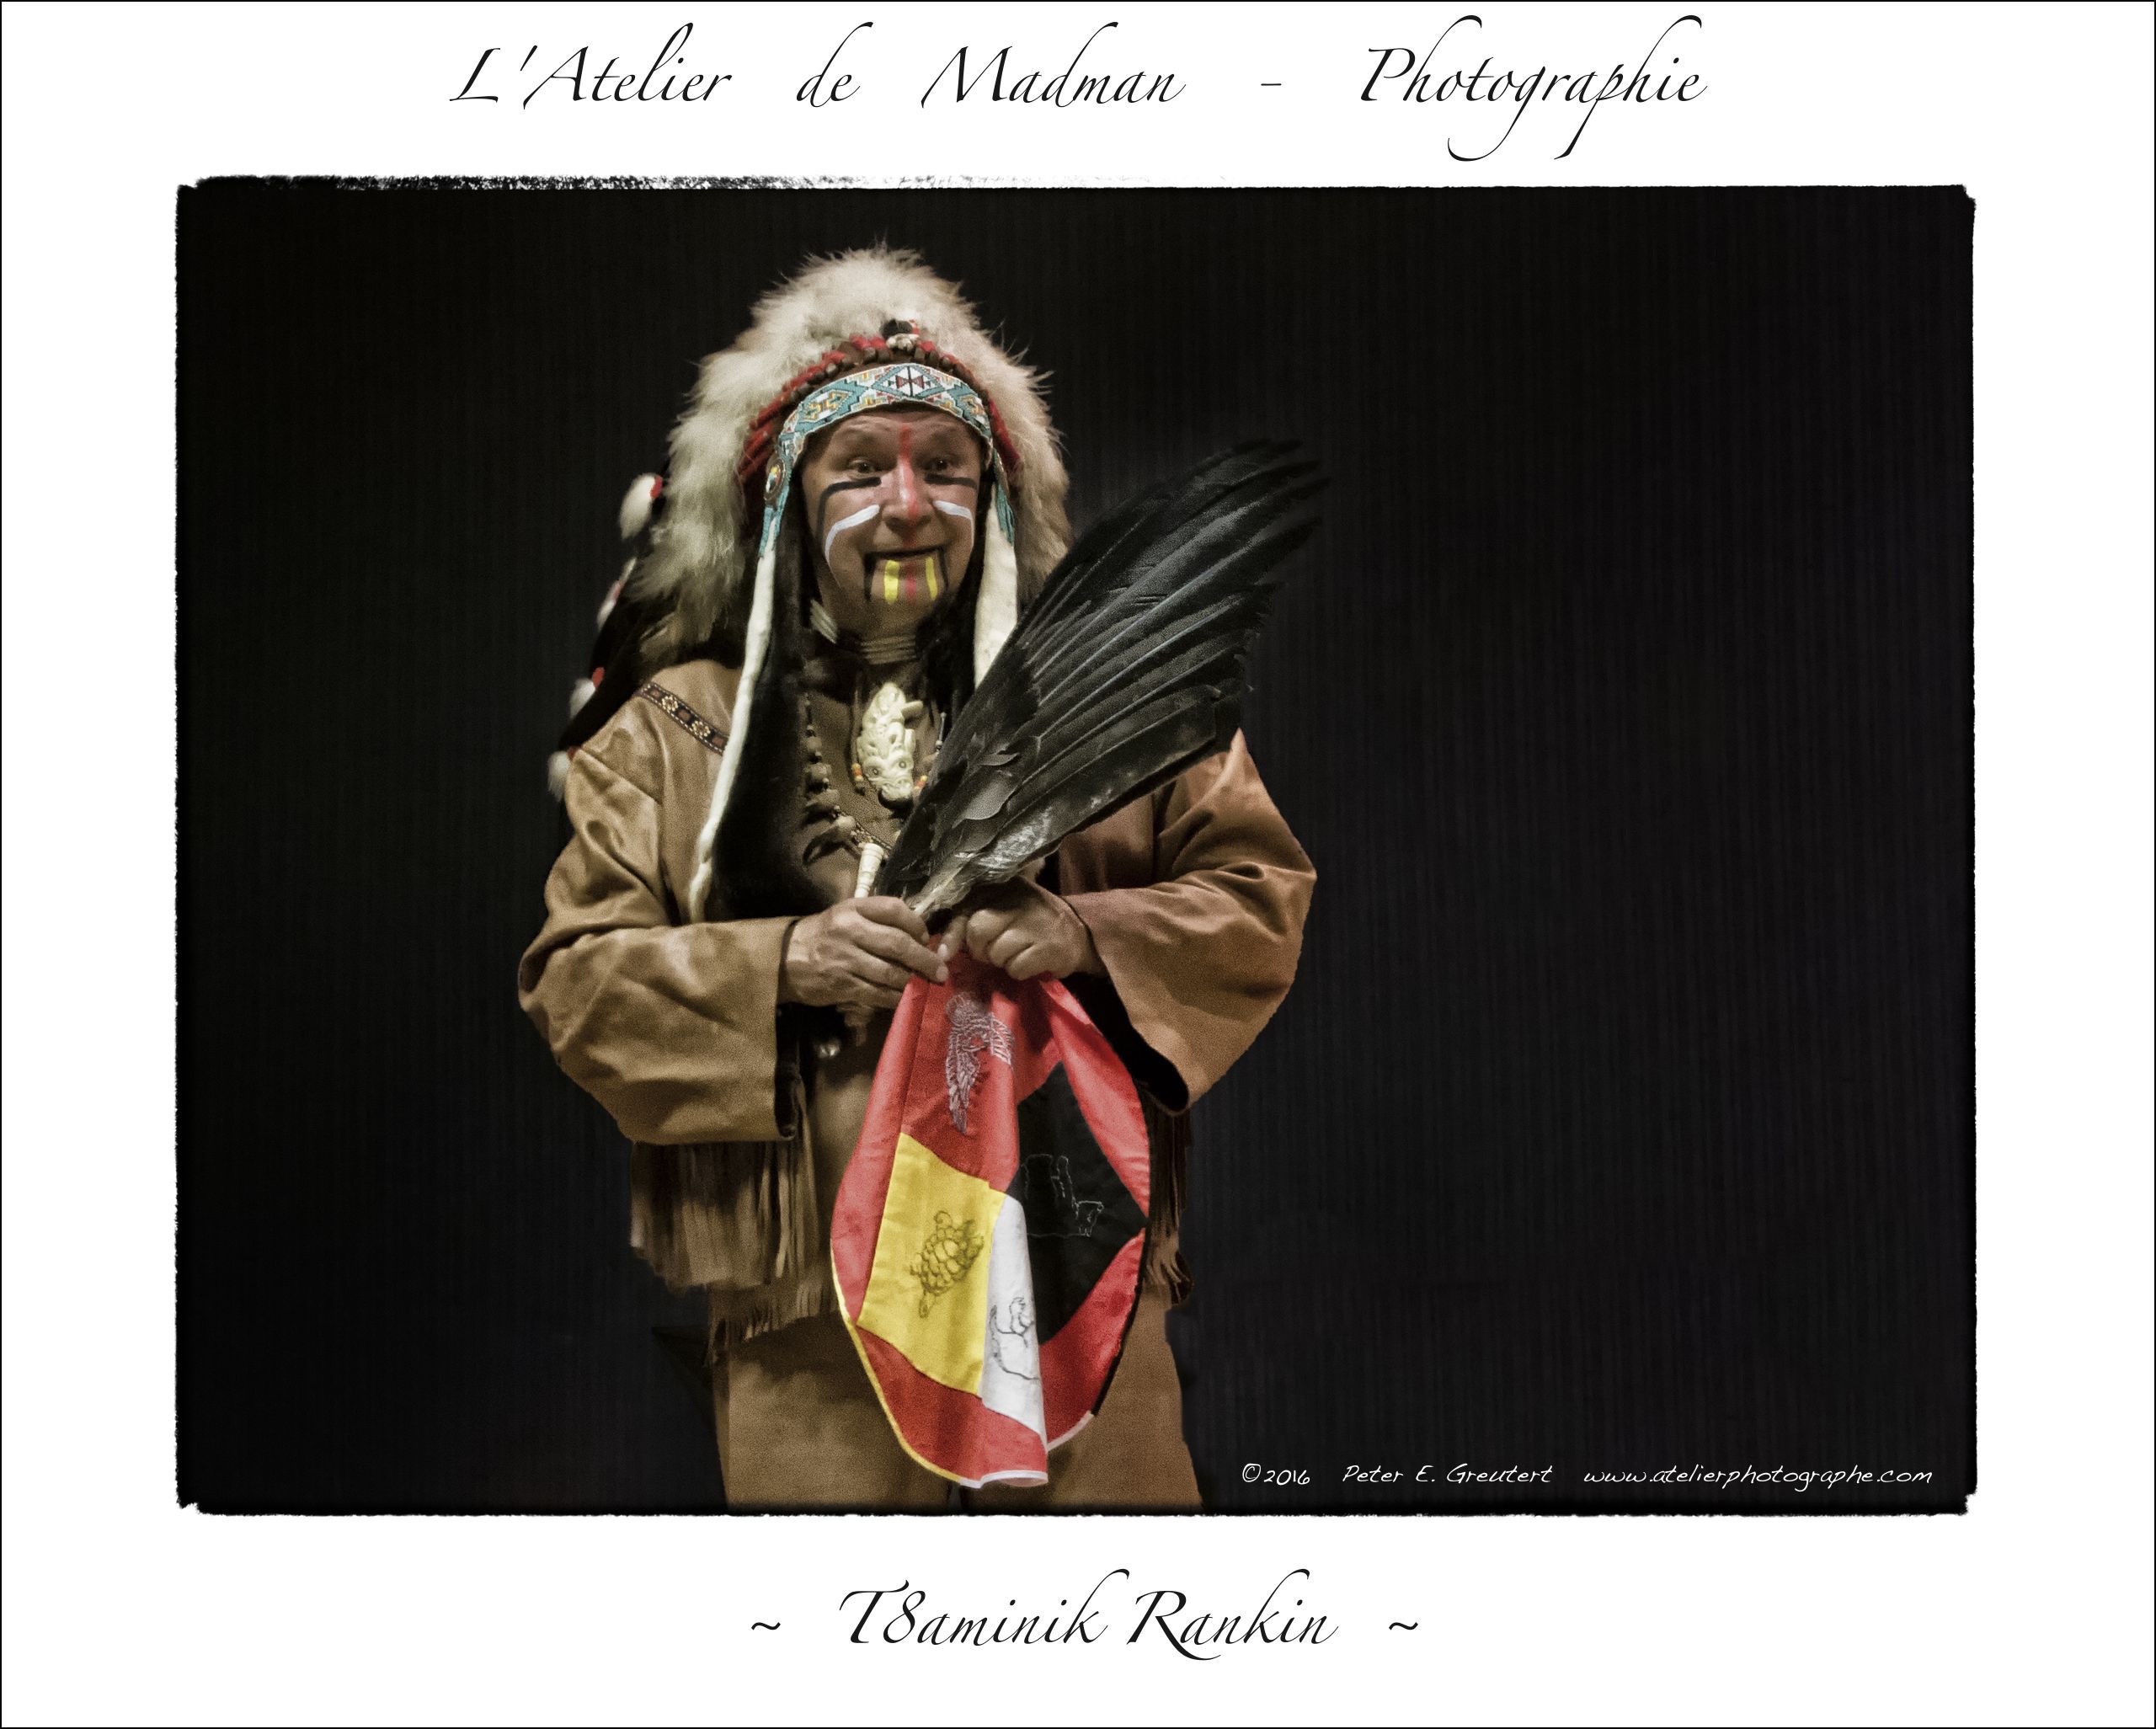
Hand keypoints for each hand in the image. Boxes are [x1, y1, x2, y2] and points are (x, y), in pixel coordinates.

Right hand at [780, 896, 947, 1010]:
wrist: (787, 957)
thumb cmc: (825, 934)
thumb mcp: (847, 914)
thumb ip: (878, 918)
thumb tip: (919, 934)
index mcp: (853, 908)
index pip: (894, 909)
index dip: (916, 923)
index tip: (927, 937)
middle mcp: (849, 930)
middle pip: (897, 943)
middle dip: (924, 959)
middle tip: (940, 970)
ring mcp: (845, 959)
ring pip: (889, 972)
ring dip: (912, 981)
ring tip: (925, 985)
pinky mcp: (841, 985)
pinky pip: (876, 993)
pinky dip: (895, 998)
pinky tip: (904, 998)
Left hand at [937, 879, 1103, 981]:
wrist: (1080, 932)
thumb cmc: (1031, 923)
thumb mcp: (1003, 910)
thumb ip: (973, 919)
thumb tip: (944, 949)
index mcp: (1004, 887)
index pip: (966, 909)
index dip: (953, 934)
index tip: (945, 954)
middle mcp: (1020, 899)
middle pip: (978, 930)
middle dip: (980, 949)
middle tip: (992, 952)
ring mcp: (1036, 923)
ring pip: (996, 953)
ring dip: (1001, 962)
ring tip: (1016, 954)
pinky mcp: (1049, 947)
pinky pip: (1015, 968)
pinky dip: (1018, 971)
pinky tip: (1030, 962)